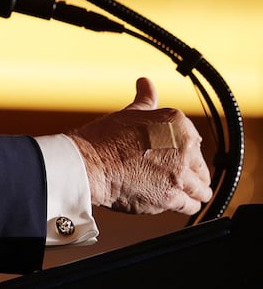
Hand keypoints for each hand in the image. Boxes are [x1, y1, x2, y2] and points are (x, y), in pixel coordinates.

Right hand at [69, 77, 212, 214]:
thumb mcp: (127, 113)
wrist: (88, 165)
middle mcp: (184, 148)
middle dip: (191, 172)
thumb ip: (145, 100)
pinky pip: (191, 205)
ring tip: (185, 192)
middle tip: (178, 175)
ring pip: (200, 188)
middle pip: (200, 165)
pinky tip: (179, 202)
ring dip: (193, 190)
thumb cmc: (102, 140)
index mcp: (177, 124)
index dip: (185, 151)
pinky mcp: (171, 197)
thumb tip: (146, 83)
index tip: (177, 157)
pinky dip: (186, 204)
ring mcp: (178, 174)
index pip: (193, 140)